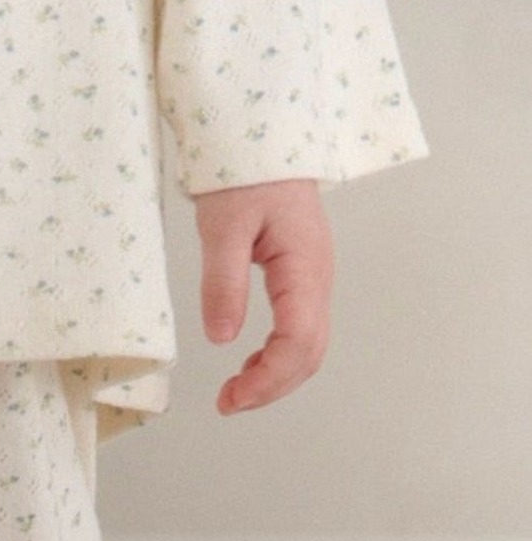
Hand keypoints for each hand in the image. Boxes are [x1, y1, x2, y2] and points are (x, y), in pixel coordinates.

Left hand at [193, 179, 333, 414]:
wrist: (263, 136)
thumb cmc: (244, 172)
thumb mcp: (223, 225)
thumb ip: (222, 281)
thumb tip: (221, 337)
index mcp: (305, 267)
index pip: (299, 341)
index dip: (268, 378)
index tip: (231, 398)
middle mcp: (318, 280)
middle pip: (309, 354)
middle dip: (271, 388)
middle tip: (226, 404)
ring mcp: (314, 281)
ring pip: (308, 348)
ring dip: (274, 378)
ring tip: (233, 393)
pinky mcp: (301, 280)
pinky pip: (299, 332)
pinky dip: (275, 359)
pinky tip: (247, 367)